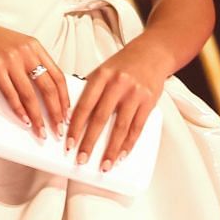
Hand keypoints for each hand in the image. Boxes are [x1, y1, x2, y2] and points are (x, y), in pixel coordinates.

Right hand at [0, 6, 67, 139]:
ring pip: (31, 95)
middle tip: (59, 130)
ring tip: (42, 132)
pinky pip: (11, 95)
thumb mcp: (14, 45)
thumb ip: (30, 61)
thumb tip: (43, 89)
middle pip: (49, 88)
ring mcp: (10, 59)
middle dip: (56, 113)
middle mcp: (25, 51)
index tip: (67, 115)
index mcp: (34, 46)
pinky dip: (19, 111)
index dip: (65, 99)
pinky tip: (25, 121)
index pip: (58, 76)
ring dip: (38, 117)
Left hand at [67, 40, 171, 169]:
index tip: (68, 143)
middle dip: (89, 142)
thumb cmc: (122, 65)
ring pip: (120, 127)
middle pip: (100, 118)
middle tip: (81, 159)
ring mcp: (134, 94)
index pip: (84, 105)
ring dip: (111, 149)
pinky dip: (129, 143)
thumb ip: (90, 91)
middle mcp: (117, 85)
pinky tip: (122, 155)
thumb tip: (75, 117)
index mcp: (100, 76)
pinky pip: (137, 127)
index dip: (75, 126)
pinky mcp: (148, 102)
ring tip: (104, 165)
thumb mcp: (102, 71)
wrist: (151, 54)